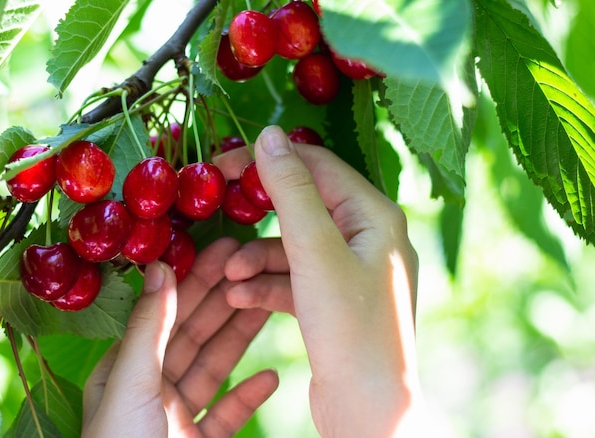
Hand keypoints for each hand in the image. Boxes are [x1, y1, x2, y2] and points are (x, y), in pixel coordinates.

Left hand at [82, 238, 278, 436]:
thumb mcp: (131, 384)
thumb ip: (150, 328)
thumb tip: (160, 267)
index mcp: (126, 371)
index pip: (166, 312)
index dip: (195, 278)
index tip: (226, 249)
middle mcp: (152, 389)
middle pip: (196, 333)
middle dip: (225, 298)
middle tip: (256, 263)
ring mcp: (178, 417)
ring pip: (216, 366)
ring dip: (242, 336)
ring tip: (271, 303)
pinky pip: (228, 412)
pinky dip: (248, 394)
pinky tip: (269, 375)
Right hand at [214, 126, 421, 436]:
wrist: (369, 410)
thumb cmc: (350, 329)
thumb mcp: (315, 253)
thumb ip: (292, 191)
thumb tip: (271, 135)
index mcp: (375, 216)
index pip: (317, 167)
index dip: (268, 162)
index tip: (223, 168)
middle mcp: (368, 238)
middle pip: (303, 207)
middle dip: (259, 216)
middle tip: (219, 212)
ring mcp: (351, 271)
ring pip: (294, 247)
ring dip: (257, 258)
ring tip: (229, 276)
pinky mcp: (334, 300)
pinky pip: (295, 278)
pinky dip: (267, 283)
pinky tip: (240, 296)